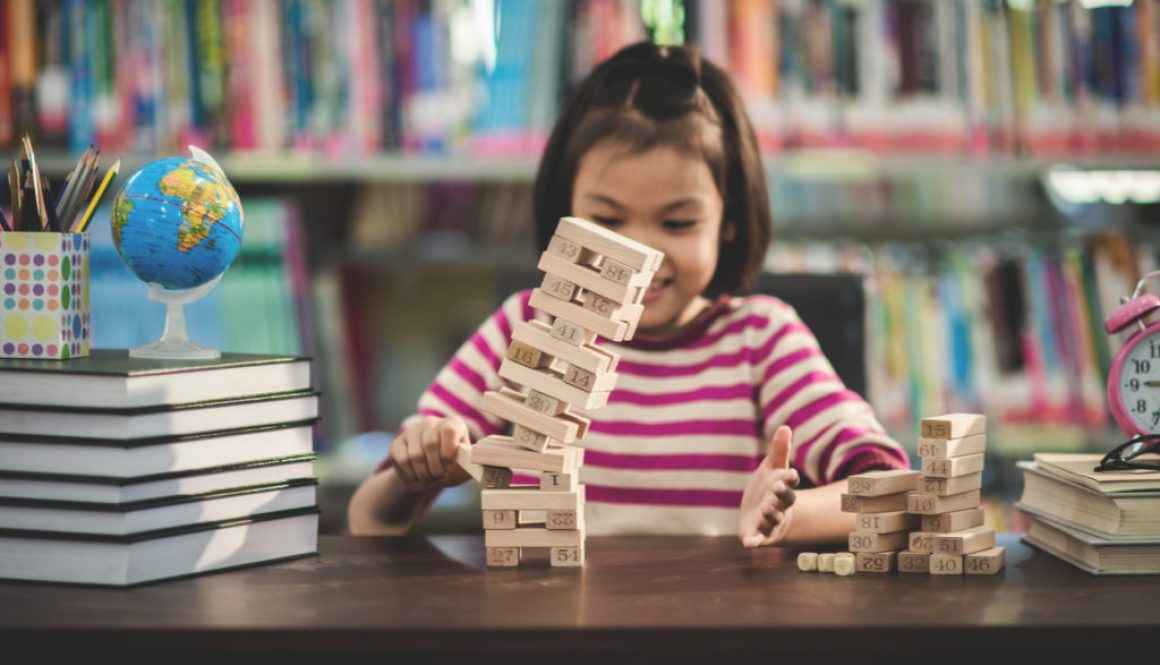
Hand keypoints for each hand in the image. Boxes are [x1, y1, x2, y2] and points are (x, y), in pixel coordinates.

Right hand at [390, 416, 471, 492]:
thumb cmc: (451, 469)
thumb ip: (473, 464)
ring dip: (424, 474)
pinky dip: (411, 475)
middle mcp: (431, 422)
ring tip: (430, 479)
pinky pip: (402, 461)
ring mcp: (412, 431)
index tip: (450, 469)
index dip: (448, 453)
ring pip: (415, 455)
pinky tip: (418, 477)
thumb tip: (481, 461)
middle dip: (436, 468)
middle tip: (440, 478)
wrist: (428, 477)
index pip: (448, 431)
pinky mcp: (397, 443)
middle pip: (430, 444)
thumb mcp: (465, 468)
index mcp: (453, 424)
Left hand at [739, 425, 799, 547]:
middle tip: (776, 489)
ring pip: (772, 519)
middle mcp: (780, 505)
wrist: (764, 513)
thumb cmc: (769, 487)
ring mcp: (770, 521)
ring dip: (770, 515)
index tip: (790, 474)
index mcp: (783, 487)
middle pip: (784, 501)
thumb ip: (779, 450)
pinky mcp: (759, 534)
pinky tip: (748, 543)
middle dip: (781, 495)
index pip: (789, 483)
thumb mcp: (772, 468)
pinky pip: (758, 538)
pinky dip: (754, 541)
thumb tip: (785, 427)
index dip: (789, 479)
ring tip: (766, 509)